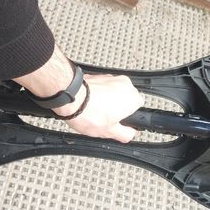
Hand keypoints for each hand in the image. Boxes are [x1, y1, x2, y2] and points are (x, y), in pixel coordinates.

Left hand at [13, 44, 142, 143]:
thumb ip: (125, 134)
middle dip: (116, 107)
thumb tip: (130, 134)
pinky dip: (96, 94)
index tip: (118, 121)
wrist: (69, 97)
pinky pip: (101, 86)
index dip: (128, 116)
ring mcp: (110, 77)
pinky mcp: (97, 75)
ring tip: (94, 111)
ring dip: (106, 100)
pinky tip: (87, 103)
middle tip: (105, 118)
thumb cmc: (88, 112)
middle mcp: (124, 84)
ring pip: (113, 91)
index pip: (139, 107)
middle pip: (125, 98)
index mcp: (132, 97)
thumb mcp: (109, 132)